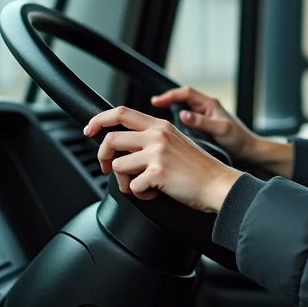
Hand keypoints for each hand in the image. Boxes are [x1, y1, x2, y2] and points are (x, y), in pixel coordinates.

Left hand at [84, 106, 241, 212]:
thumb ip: (152, 138)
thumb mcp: (175, 142)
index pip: (121, 112)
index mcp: (160, 125)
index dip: (99, 119)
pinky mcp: (157, 172)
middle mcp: (157, 135)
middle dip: (101, 156)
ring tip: (142, 185)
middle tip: (105, 168)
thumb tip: (124, 146)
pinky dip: (140, 194)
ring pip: (118, 166)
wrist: (218, 184)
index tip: (89, 129)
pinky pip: (132, 186)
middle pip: (111, 139)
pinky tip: (154, 193)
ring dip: (125, 182)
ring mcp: (157, 153)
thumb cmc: (198, 168)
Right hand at [150, 86, 257, 159]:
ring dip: (170, 113)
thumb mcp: (220, 130)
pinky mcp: (203, 128)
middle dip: (167, 101)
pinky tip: (168, 134)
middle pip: (182, 99)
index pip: (186, 93)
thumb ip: (201, 122)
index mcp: (210, 104)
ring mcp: (204, 118)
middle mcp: (206, 108)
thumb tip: (183, 114)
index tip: (156, 102)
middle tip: (153, 107)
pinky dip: (175, 124)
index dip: (170, 95)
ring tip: (156, 120)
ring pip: (183, 110)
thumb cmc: (238, 141)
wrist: (248, 152)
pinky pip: (186, 121)